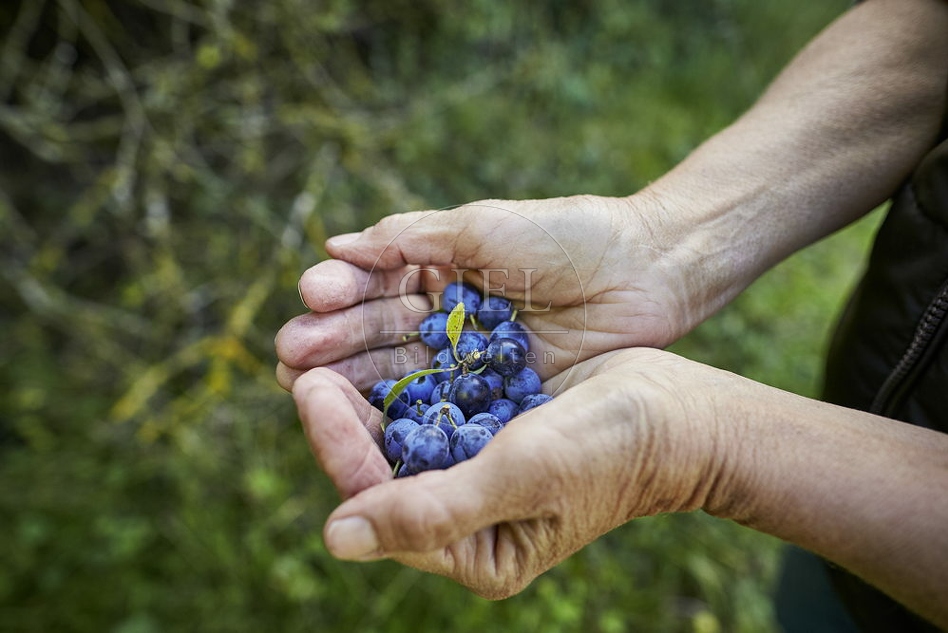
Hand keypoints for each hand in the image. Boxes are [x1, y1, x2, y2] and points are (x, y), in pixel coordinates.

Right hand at [275, 195, 714, 391]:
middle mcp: (447, 320)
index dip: (342, 293)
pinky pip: (443, 409)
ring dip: (354, 382)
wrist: (649, 270)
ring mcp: (469, 363)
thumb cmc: (569, 237)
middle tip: (290, 355)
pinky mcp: (497, 398)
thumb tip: (335, 243)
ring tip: (305, 386)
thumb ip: (412, 239)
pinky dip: (404, 416)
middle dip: (334, 343)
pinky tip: (366, 423)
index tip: (311, 297)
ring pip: (401, 375)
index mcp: (440, 271)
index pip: (377, 286)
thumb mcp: (484, 226)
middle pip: (379, 336)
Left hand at [293, 347, 732, 597]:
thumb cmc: (609, 451)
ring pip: (396, 427)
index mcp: (471, 548)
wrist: (676, 414)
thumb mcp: (523, 477)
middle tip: (300, 354)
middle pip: (379, 463)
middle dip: (339, 411)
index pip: (379, 499)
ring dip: (362, 383)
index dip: (338, 445)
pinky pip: (429, 399)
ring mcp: (474, 466)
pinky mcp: (486, 425)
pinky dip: (403, 368)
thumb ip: (432, 511)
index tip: (309, 389)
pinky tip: (377, 332)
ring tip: (322, 338)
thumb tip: (335, 538)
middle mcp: (464, 513)